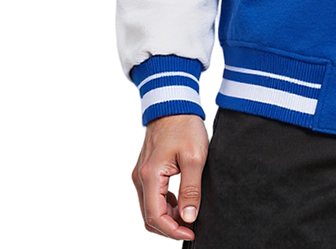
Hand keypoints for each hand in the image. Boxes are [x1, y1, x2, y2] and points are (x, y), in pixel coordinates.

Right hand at [132, 114, 209, 239]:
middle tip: (192, 226)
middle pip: (150, 216)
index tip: (192, 232)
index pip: (155, 216)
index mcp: (150, 176)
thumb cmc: (184, 125)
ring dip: (168, 216)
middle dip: (170, 227)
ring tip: (190, 214)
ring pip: (150, 207)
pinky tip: (182, 201)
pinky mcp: (146, 169)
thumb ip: (191, 190)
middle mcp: (140, 177)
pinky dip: (165, 205)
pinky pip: (152, 196)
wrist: (174, 102)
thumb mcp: (195, 157)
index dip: (173, 231)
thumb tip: (188, 218)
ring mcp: (141, 173)